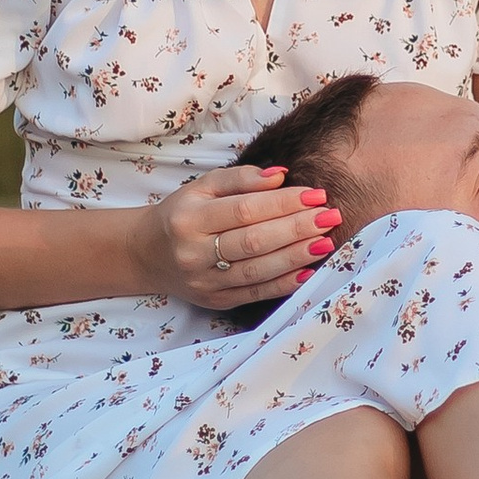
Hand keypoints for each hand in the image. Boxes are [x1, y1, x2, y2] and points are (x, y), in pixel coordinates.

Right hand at [133, 165, 337, 314]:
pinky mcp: (215, 302)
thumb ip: (240, 179)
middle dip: (297, 228)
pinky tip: (309, 270)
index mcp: (190, 218)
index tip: (316, 194)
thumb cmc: (183, 214)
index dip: (283, 203)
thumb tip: (281, 177)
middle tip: (330, 216)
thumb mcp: (202, 186)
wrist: (147, 254)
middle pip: (254, 241)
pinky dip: (284, 284)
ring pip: (257, 271)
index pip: (244, 210)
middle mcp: (194, 253)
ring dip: (297, 256)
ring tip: (326, 241)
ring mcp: (204, 282)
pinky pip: (255, 294)